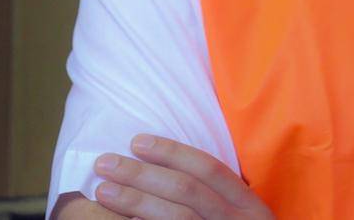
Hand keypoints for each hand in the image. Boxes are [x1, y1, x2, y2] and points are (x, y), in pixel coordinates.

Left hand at [92, 134, 273, 219]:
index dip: (172, 152)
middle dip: (142, 174)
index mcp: (249, 206)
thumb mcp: (242, 218)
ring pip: (176, 218)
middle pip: (186, 191)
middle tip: (105, 163)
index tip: (136, 141)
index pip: (209, 169)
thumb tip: (166, 169)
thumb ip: (218, 197)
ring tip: (103, 190)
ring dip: (135, 202)